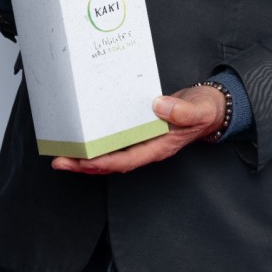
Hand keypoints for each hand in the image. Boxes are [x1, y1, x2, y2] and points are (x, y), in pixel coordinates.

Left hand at [51, 85, 226, 174]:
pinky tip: (86, 136)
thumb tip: (158, 106)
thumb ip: (181, 111)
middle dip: (85, 165)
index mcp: (159, 147)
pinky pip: (116, 140)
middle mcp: (148, 147)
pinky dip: (99, 141)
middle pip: (112, 163)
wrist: (211, 108)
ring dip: (87, 156)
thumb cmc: (204, 110)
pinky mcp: (140, 130)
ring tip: (64, 153)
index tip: (82, 161)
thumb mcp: (198, 110)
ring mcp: (143, 140)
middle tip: (60, 161)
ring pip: (111, 154)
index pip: (126, 160)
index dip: (103, 163)